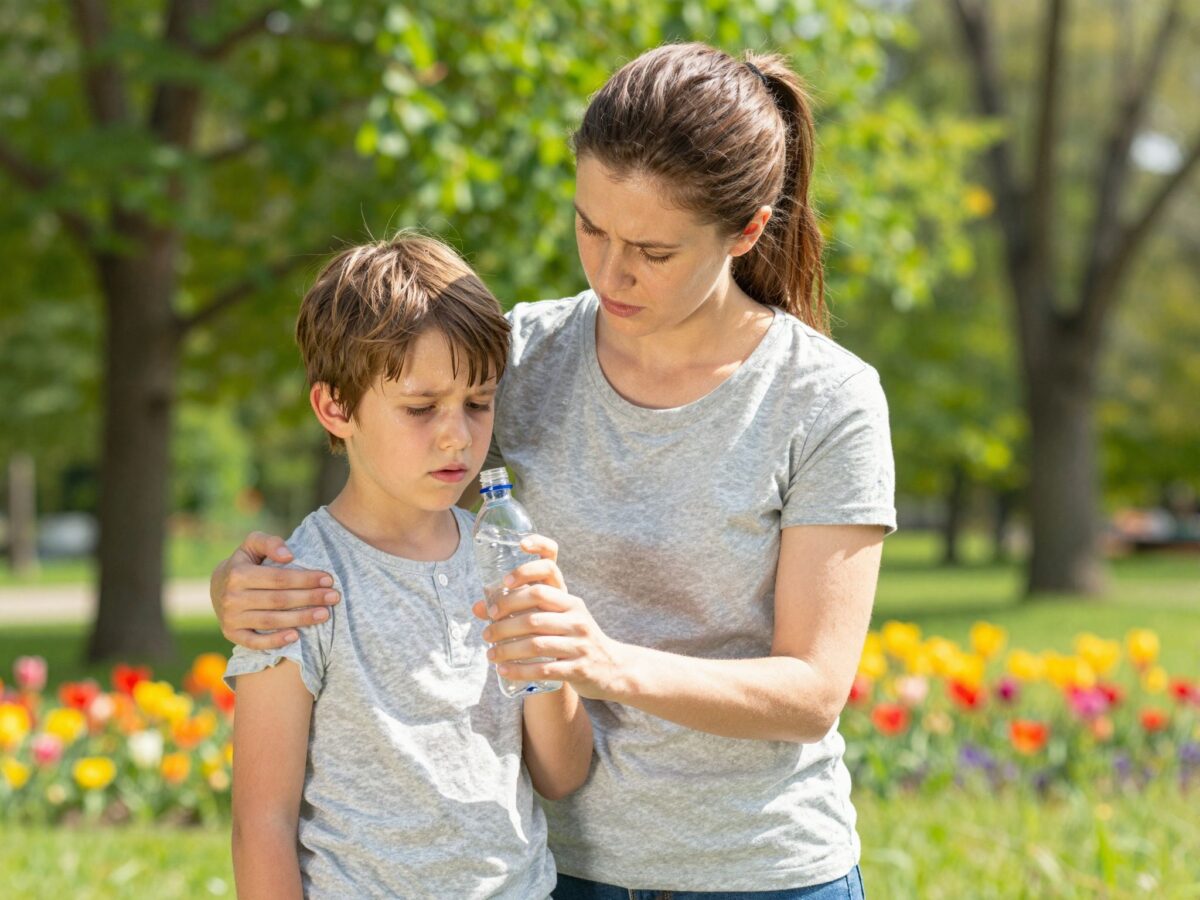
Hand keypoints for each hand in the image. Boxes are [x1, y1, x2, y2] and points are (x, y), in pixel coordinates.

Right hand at [211, 532, 339, 649]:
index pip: (278, 578)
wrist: (217, 585)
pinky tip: (296, 636)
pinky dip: (275, 641)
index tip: (328, 579)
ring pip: (271, 621)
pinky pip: (254, 642)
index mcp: (238, 574)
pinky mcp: (231, 634)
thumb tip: (288, 554)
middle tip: (334, 597)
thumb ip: (269, 542)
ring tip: (324, 614)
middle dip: (309, 598)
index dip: (305, 579)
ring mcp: (231, 618)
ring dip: (301, 619)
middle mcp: (231, 597)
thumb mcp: (252, 544)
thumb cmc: (245, 562)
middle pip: (278, 600)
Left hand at [471, 535, 624, 700]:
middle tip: (486, 632)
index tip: (495, 600)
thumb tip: (478, 607)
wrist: (614, 668)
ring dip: (507, 650)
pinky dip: (520, 671)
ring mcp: (580, 645)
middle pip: (533, 617)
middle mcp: (577, 620)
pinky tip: (504, 671)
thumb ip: (526, 610)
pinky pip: (544, 669)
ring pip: (536, 644)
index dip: (516, 588)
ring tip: (490, 654)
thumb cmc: (577, 639)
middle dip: (504, 625)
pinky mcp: (579, 669)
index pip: (542, 586)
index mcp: (571, 603)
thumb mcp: (561, 619)